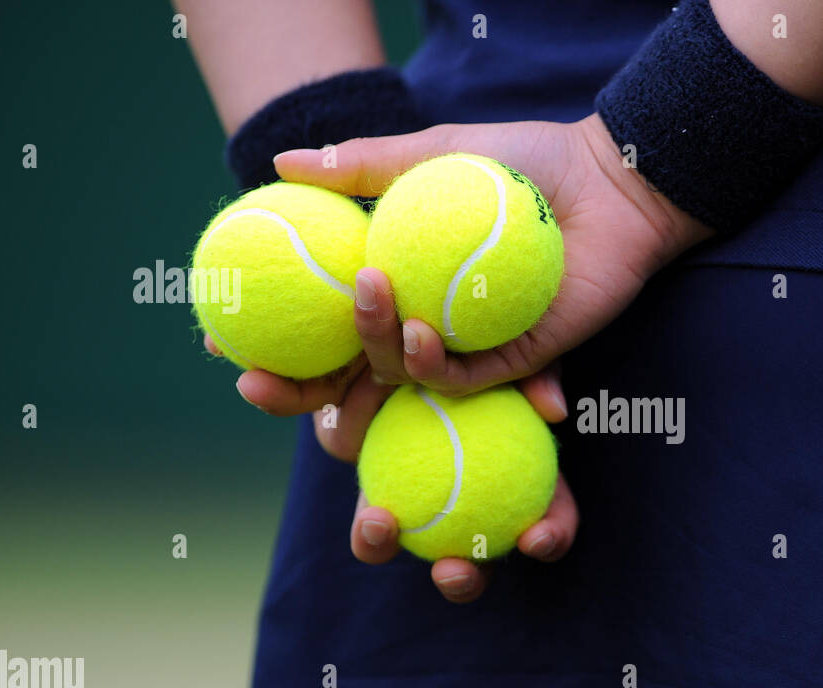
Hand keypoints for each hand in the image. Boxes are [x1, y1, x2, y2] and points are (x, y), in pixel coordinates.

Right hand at [260, 112, 712, 402]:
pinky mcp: (516, 365)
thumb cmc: (523, 163)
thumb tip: (281, 164)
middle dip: (295, 397)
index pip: (319, 327)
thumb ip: (366, 165)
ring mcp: (467, 350)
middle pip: (346, 379)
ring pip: (400, 384)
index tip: (215, 347)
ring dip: (369, 365)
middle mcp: (422, 327)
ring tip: (366, 322)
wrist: (606, 184)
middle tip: (255, 386)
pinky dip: (437, 367)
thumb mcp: (436, 154)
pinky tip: (418, 340)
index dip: (268, 344)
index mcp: (396, 287)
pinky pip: (467, 381)